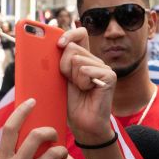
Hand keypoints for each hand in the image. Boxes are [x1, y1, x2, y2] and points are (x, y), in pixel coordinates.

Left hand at [58, 27, 115, 144]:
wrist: (82, 124)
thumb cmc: (70, 103)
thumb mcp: (59, 79)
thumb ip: (57, 62)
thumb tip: (50, 44)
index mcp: (83, 58)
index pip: (80, 34)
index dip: (69, 34)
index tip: (58, 43)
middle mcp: (94, 60)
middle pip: (72, 48)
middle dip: (64, 66)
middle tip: (70, 82)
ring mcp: (103, 67)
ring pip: (77, 59)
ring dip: (73, 77)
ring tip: (80, 89)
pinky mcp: (109, 75)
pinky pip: (85, 70)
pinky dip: (82, 82)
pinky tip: (88, 91)